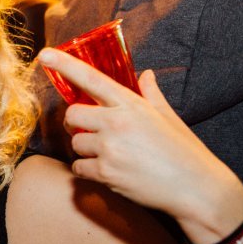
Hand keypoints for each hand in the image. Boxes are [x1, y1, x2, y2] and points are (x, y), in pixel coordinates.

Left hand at [37, 48, 242, 243]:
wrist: (197, 189)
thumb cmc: (185, 151)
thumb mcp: (169, 117)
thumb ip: (151, 94)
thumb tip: (146, 75)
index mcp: (132, 105)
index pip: (92, 79)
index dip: (65, 64)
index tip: (45, 54)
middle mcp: (117, 123)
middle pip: (73, 115)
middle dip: (76, 123)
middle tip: (89, 130)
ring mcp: (110, 149)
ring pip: (75, 143)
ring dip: (85, 149)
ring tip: (109, 155)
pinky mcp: (106, 174)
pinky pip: (79, 168)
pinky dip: (88, 170)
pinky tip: (109, 172)